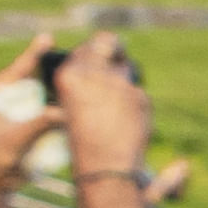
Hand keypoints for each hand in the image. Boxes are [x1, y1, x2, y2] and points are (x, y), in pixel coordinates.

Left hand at [0, 39, 57, 185]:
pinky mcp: (16, 130)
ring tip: (74, 90)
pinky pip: (39, 117)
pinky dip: (52, 116)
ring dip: (54, 98)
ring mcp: (6, 116)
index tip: (47, 38)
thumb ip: (38, 123)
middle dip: (49, 77)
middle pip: (28, 83)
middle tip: (70, 67)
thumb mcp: (12, 139)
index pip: (13, 71)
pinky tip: (69, 113)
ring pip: (35, 101)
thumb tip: (65, 112)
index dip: (33, 55)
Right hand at [52, 37, 153, 177]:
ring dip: (126, 79)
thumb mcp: (75, 103)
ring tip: (118, 102)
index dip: (99, 47)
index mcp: (69, 75)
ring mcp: (117, 83)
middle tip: (120, 58)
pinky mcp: (138, 95)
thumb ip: (91, 79)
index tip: (105, 52)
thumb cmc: (84, 138)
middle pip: (110, 42)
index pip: (89, 45)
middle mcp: (92, 73)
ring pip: (128, 68)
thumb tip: (113, 60)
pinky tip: (128, 119)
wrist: (103, 165)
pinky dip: (136, 102)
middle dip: (117, 49)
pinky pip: (138, 92)